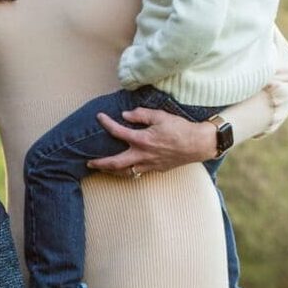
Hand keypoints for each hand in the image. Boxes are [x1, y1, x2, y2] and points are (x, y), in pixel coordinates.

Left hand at [86, 106, 215, 175]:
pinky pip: (137, 173)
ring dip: (112, 171)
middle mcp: (143, 155)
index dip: (106, 123)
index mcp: (143, 139)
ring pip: (126, 172)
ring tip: (103, 169)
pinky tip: (123, 169)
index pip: (118, 132)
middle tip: (89, 163)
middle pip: (116, 163)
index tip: (99, 117)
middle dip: (100, 164)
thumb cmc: (180, 128)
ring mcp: (150, 164)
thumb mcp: (160, 116)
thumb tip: (125, 115)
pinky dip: (127, 172)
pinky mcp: (156, 169)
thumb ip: (141, 115)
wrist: (198, 144)